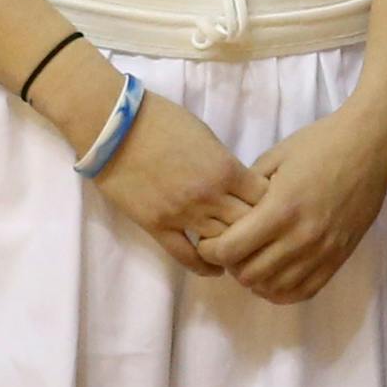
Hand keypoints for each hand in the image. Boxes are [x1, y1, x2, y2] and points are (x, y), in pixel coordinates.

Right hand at [91, 93, 269, 275]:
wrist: (114, 127)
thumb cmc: (161, 120)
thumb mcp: (205, 135)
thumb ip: (224, 163)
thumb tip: (239, 184)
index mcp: (224, 168)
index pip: (264, 199)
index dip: (273, 204)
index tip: (272, 207)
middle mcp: (209, 196)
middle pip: (249, 226)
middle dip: (258, 230)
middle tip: (261, 235)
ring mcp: (183, 215)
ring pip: (222, 245)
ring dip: (233, 248)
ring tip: (240, 251)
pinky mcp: (158, 227)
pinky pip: (187, 257)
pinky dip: (205, 265)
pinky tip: (215, 267)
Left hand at [196, 103, 386, 303]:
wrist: (368, 146)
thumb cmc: (319, 144)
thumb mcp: (275, 158)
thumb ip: (247, 188)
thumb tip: (227, 211)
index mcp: (280, 209)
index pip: (231, 250)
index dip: (211, 250)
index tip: (208, 240)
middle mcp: (301, 238)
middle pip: (248, 274)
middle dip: (230, 265)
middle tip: (228, 248)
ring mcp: (322, 252)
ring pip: (274, 289)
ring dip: (254, 279)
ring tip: (251, 259)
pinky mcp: (338, 259)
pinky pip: (303, 292)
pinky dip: (281, 290)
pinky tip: (273, 274)